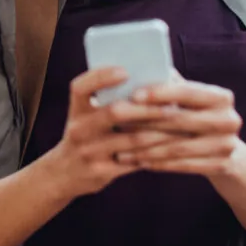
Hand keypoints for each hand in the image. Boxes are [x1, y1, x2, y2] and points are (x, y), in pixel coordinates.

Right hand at [42, 67, 173, 198]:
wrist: (64, 173)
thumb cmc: (86, 135)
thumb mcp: (85, 115)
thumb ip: (106, 99)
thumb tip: (148, 80)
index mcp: (76, 109)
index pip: (82, 87)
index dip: (102, 77)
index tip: (126, 71)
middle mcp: (79, 129)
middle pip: (114, 112)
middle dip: (147, 108)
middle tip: (172, 105)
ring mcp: (89, 152)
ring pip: (131, 139)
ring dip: (160, 132)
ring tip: (181, 126)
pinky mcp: (101, 171)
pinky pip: (134, 161)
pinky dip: (155, 153)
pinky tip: (171, 147)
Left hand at [115, 74, 243, 177]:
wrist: (226, 150)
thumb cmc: (196, 116)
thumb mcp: (189, 100)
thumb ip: (169, 85)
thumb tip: (137, 67)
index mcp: (221, 97)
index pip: (187, 92)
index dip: (160, 93)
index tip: (134, 95)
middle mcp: (229, 120)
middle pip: (180, 120)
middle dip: (146, 121)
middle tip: (117, 123)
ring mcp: (227, 145)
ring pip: (177, 147)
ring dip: (145, 147)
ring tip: (120, 147)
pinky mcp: (221, 166)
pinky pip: (181, 165)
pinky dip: (157, 163)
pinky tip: (137, 161)